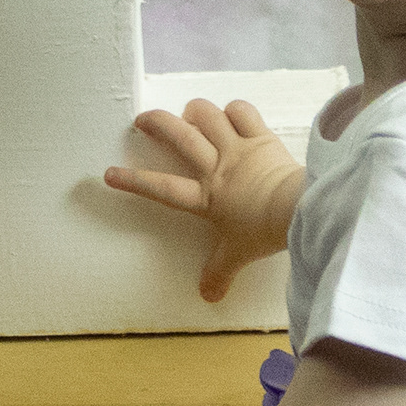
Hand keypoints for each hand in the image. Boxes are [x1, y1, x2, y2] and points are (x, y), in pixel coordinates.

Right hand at [103, 98, 304, 301]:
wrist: (297, 208)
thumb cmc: (263, 231)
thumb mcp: (237, 254)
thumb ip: (219, 272)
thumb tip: (208, 296)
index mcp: (205, 197)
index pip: (162, 188)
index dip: (134, 181)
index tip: (109, 173)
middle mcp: (216, 167)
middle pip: (180, 137)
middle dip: (157, 123)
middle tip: (143, 119)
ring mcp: (238, 148)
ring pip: (208, 116)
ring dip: (195, 110)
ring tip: (189, 113)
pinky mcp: (262, 136)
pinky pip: (243, 112)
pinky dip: (234, 109)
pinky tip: (230, 113)